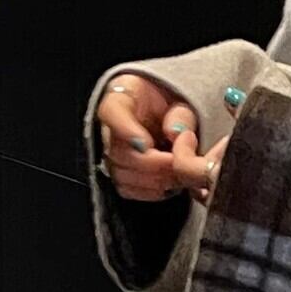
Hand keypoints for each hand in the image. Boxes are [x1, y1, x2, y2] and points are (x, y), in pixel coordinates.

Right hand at [95, 73, 229, 206]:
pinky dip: (150, 192)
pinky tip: (168, 184)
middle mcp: (108, 128)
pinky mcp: (119, 175)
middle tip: (175, 162)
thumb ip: (181, 116)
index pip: (112, 112)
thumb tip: (176, 133)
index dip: (127, 131)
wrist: (169, 120)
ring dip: (154, 180)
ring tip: (176, 174)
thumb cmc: (174, 109)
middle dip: (152, 163)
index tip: (147, 144)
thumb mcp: (182, 103)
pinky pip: (127, 190)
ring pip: (122, 175)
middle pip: (119, 153)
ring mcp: (111, 154)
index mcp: (120, 100)